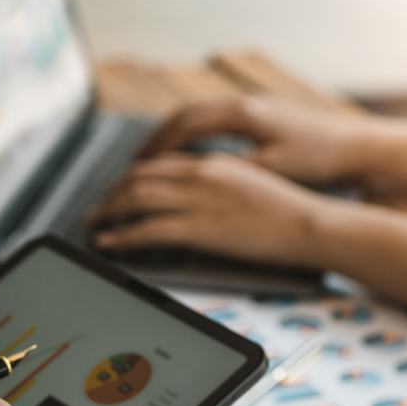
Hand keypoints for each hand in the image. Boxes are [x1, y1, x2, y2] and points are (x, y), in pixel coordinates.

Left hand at [90, 153, 336, 266]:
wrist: (310, 224)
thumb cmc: (291, 212)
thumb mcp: (252, 186)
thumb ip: (222, 187)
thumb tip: (202, 199)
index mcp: (214, 163)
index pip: (160, 163)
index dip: (134, 176)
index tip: (121, 189)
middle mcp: (200, 174)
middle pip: (140, 175)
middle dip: (113, 191)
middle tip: (100, 206)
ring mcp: (197, 199)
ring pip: (135, 197)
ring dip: (109, 210)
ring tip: (96, 223)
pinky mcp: (198, 227)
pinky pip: (146, 229)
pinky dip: (121, 235)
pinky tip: (109, 242)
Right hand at [140, 96, 406, 191]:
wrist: (356, 144)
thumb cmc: (319, 159)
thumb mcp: (273, 169)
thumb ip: (232, 171)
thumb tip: (195, 178)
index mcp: (243, 114)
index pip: (184, 125)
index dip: (157, 148)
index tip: (137, 167)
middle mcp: (243, 103)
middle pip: (184, 115)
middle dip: (155, 140)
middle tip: (133, 164)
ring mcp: (251, 105)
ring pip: (197, 115)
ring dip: (172, 136)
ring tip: (153, 159)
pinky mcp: (260, 113)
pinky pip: (213, 119)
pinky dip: (193, 135)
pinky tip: (189, 153)